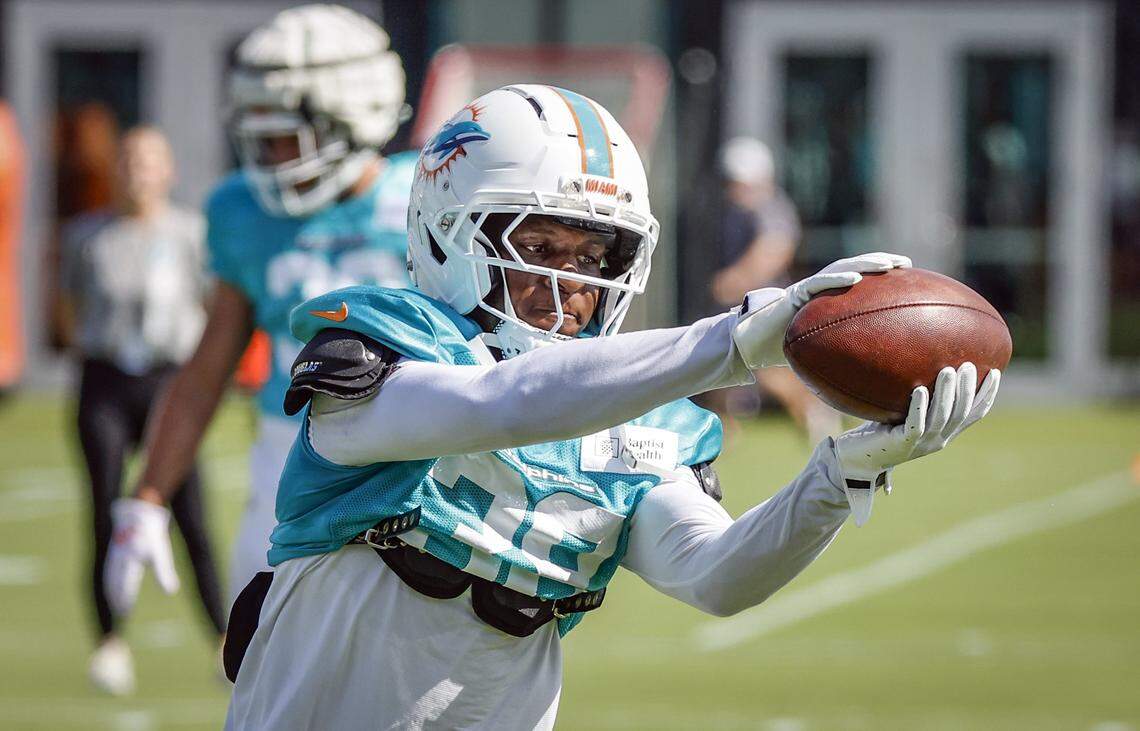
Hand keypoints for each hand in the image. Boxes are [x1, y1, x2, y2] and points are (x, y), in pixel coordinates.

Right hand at [105, 498, 180, 615]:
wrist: (140, 510)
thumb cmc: (152, 533)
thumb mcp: (161, 553)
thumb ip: (164, 573)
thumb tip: (172, 592)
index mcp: (129, 560)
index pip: (126, 584)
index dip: (125, 598)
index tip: (126, 611)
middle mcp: (118, 558)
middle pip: (114, 583)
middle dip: (117, 597)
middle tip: (120, 611)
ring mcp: (114, 553)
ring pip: (109, 576)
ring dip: (111, 590)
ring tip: (114, 602)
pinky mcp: (114, 549)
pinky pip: (109, 569)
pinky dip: (110, 580)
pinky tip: (111, 585)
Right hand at [731, 252, 911, 368]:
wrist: (751, 345)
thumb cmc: (783, 350)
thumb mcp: (819, 352)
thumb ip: (840, 355)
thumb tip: (874, 382)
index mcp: (829, 300)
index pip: (860, 283)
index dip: (883, 278)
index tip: (909, 278)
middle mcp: (820, 290)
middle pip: (855, 268)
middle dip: (881, 262)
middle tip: (906, 263)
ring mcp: (807, 289)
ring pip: (839, 268)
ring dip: (865, 264)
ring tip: (887, 265)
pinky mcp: (793, 293)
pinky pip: (818, 283)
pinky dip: (837, 279)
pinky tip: (856, 278)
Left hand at [833, 363, 1000, 524]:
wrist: (855, 460)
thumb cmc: (877, 432)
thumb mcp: (903, 413)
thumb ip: (918, 399)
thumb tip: (921, 363)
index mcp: (943, 434)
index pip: (973, 415)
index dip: (986, 395)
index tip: (995, 372)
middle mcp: (937, 440)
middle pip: (960, 414)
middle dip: (968, 389)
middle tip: (969, 365)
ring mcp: (921, 444)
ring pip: (941, 418)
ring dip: (947, 394)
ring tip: (948, 370)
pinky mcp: (902, 444)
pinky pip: (915, 425)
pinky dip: (919, 407)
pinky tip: (920, 390)